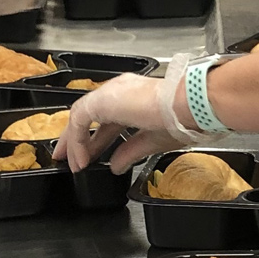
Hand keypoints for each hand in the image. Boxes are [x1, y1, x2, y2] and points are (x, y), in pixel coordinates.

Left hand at [53, 53, 225, 172]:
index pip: (107, 119)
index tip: (89, 157)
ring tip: (71, 163)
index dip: (96, 139)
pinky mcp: (103, 99)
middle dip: (78, 139)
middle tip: (70, 159)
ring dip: (74, 141)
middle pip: (90, 116)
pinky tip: (80, 159)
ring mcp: (110, 93)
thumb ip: (130, 152)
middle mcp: (120, 91)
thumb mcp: (151, 140)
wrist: (188, 105)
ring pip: (81, 115)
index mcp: (134, 98)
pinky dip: (77, 140)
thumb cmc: (181, 118)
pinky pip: (80, 119)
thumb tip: (116, 166)